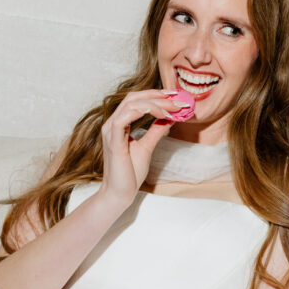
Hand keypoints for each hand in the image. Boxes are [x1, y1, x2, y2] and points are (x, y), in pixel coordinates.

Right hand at [97, 89, 189, 207]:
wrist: (119, 193)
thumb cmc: (130, 173)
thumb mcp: (147, 148)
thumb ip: (156, 131)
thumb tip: (169, 119)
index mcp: (119, 124)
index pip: (136, 100)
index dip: (155, 95)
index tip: (174, 96)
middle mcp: (112, 124)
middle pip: (134, 97)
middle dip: (157, 96)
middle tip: (178, 99)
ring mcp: (110, 131)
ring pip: (131, 104)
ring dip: (155, 103)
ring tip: (173, 109)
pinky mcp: (113, 141)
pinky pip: (125, 117)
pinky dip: (143, 111)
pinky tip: (160, 114)